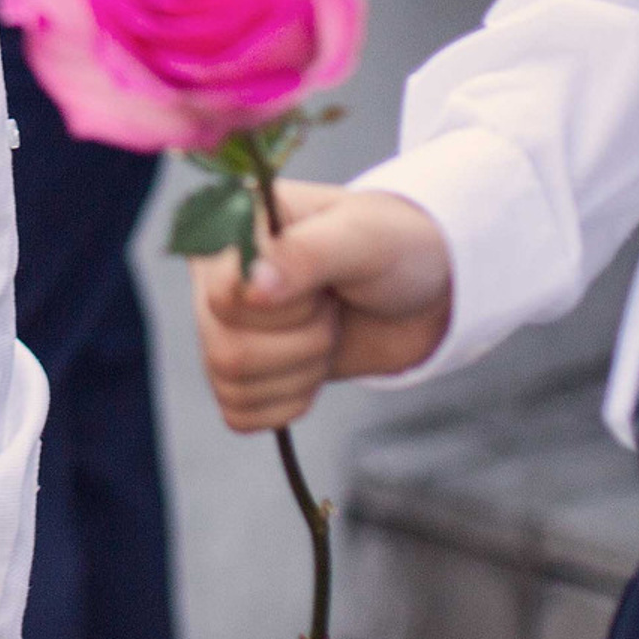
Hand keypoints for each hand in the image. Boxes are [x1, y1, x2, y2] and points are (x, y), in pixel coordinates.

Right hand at [191, 180, 455, 431]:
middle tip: (333, 310)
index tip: (324, 291)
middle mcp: (215, 274)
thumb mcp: (362, 238)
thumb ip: (305, 255)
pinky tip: (312, 367)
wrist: (423, 293)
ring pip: (230, 381)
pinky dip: (289, 402)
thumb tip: (250, 289)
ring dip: (301, 371)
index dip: (283, 309)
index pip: (221, 295)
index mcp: (230, 227)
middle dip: (304, 342)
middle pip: (225, 348)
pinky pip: (238, 411)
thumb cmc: (392, 247)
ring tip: (326, 331)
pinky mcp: (242, 369)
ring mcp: (223, 323)